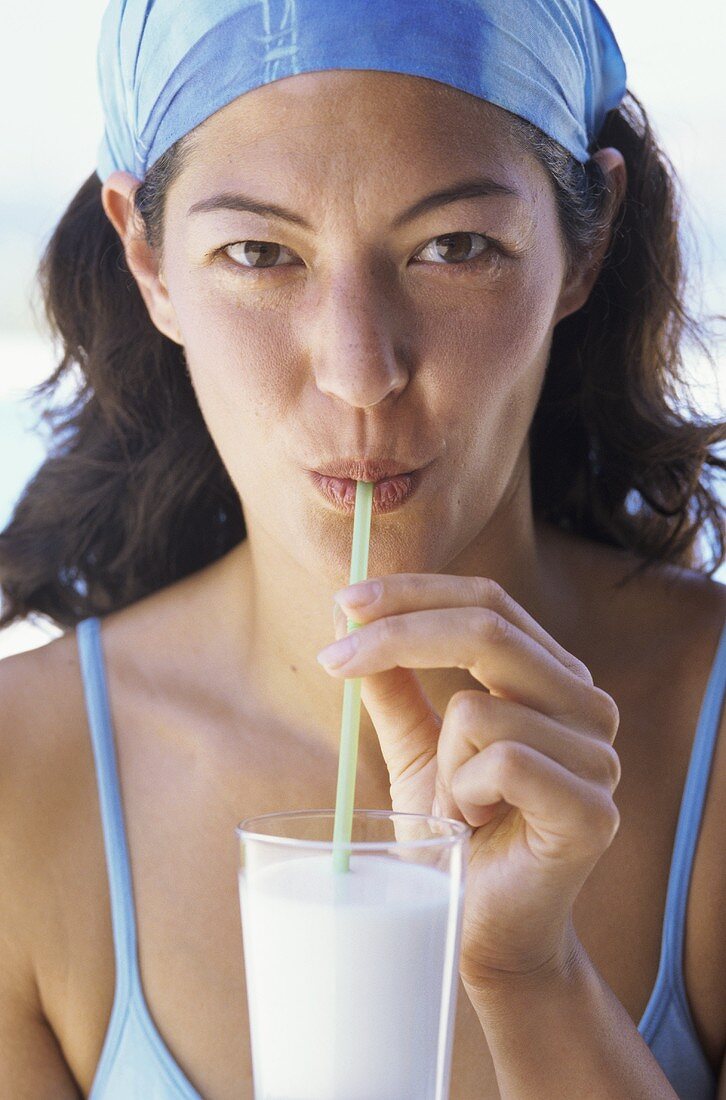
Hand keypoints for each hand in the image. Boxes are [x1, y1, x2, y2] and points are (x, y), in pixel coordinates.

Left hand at [316, 574, 620, 988]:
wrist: (479, 927)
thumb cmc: (453, 835)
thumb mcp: (415, 748)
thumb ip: (394, 684)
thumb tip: (346, 616)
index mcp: (551, 677)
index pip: (489, 602)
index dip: (415, 592)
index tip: (344, 600)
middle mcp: (586, 704)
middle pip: (488, 629)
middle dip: (396, 635)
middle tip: (333, 660)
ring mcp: (598, 756)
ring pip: (479, 709)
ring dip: (439, 763)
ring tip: (453, 807)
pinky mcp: (592, 811)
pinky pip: (502, 763)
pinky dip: (464, 794)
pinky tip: (475, 826)